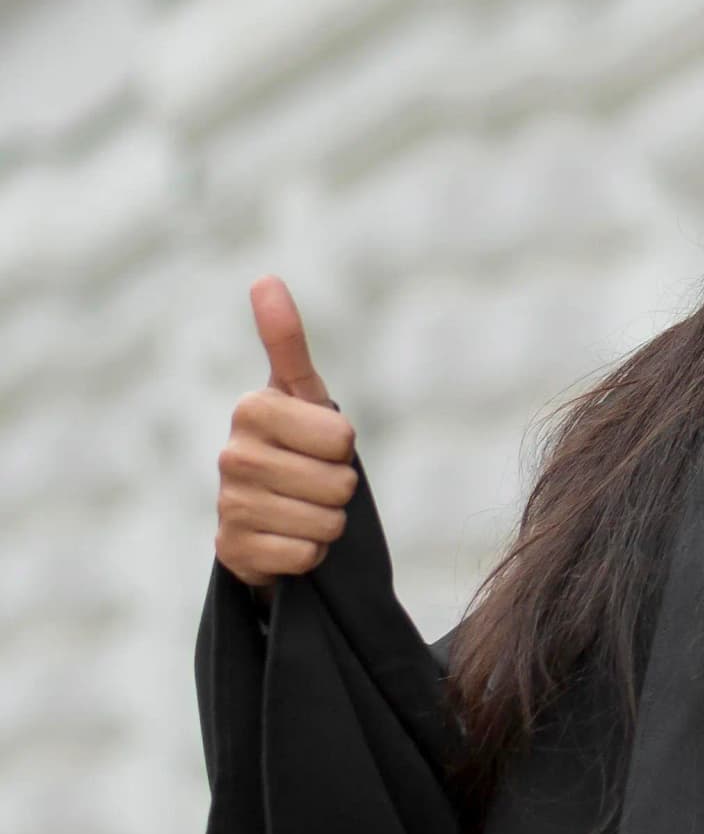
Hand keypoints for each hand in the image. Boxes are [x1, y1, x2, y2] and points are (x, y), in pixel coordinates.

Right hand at [215, 278, 359, 590]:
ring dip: (328, 520)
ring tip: (302, 506)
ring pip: (326, 521)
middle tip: (313, 479)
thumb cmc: (294, 443)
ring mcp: (228, 505)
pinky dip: (310, 552)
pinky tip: (287, 536)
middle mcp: (231, 456)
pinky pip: (306, 555)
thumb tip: (265, 278)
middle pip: (339, 482)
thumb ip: (286, 340)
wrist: (265, 512)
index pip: (342, 436)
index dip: (343, 445)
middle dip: (341, 487)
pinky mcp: (232, 551)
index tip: (320, 441)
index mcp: (251, 410)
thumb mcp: (299, 392)